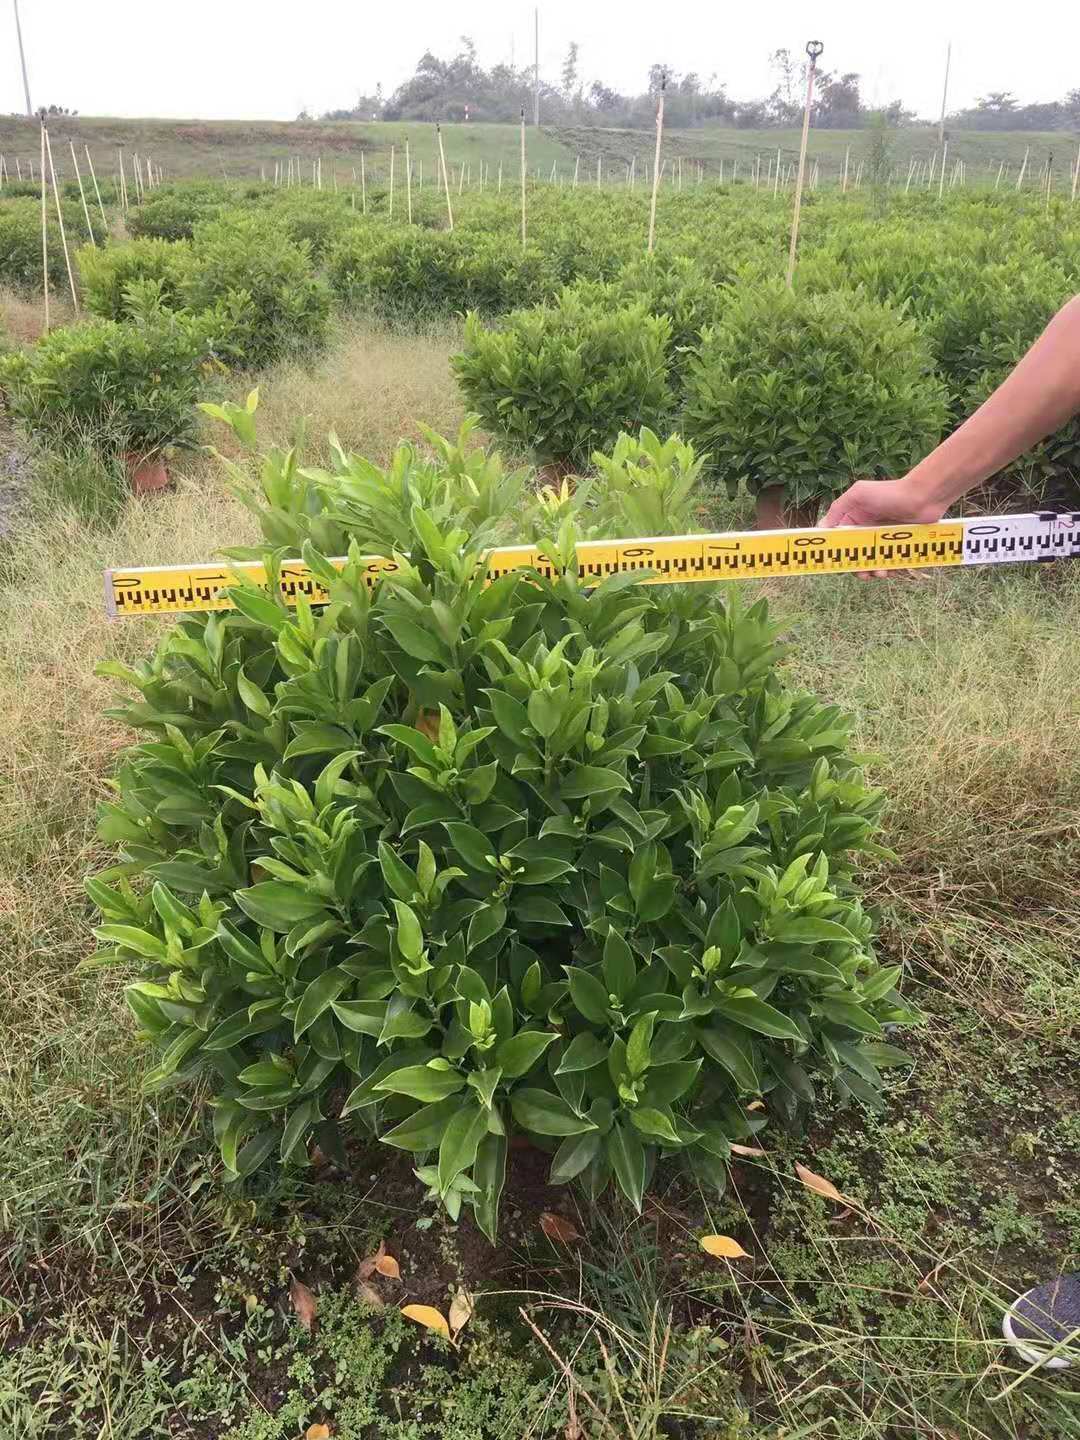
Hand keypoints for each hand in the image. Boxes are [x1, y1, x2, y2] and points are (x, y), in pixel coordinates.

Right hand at [823, 478, 944, 578]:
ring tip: (880, 573)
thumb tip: (822, 528)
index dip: (837, 552)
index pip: (840, 539)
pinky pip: (890, 562)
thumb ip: (838, 508)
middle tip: (862, 574)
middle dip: (857, 566)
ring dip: (873, 570)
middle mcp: (867, 529)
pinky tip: (892, 570)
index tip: (837, 563)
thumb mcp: (858, 494)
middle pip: (855, 554)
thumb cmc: (890, 492)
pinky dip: (889, 568)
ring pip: (873, 561)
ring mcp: (883, 538)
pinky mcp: (898, 544)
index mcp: (854, 519)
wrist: (924, 496)